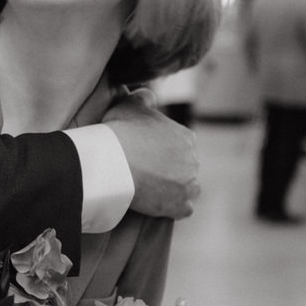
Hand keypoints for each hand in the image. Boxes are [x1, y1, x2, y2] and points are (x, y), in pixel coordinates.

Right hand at [104, 91, 199, 218]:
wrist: (112, 162)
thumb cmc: (120, 132)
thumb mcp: (130, 104)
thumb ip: (142, 98)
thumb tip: (147, 96)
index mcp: (186, 137)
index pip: (182, 145)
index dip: (166, 151)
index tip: (150, 155)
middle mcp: (193, 160)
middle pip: (186, 167)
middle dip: (172, 170)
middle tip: (148, 173)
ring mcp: (188, 184)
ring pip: (189, 188)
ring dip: (177, 189)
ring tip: (156, 190)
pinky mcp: (179, 205)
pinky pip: (184, 209)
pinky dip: (175, 208)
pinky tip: (160, 205)